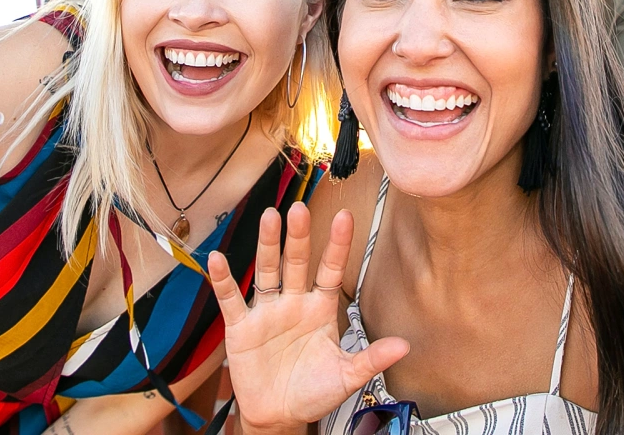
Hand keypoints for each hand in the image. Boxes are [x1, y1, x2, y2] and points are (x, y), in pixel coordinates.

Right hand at [207, 202, 408, 431]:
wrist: (279, 417)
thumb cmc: (313, 392)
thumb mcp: (345, 376)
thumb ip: (371, 358)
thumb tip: (405, 346)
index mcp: (320, 308)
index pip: (331, 270)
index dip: (338, 244)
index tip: (345, 216)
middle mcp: (294, 302)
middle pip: (297, 262)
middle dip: (299, 236)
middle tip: (300, 209)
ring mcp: (267, 311)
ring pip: (268, 270)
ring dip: (267, 245)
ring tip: (269, 217)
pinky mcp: (241, 327)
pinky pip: (231, 299)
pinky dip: (223, 280)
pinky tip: (218, 260)